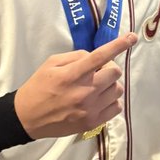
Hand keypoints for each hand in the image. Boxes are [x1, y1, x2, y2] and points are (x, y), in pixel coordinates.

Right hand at [14, 34, 136, 138]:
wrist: (27, 118)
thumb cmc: (38, 87)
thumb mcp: (51, 64)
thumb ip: (75, 57)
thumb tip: (96, 56)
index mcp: (73, 74)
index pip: (100, 56)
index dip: (119, 45)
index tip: (132, 37)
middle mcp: (85, 91)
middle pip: (115, 72)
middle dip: (109, 68)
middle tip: (97, 72)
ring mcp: (91, 109)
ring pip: (118, 89)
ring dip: (110, 85)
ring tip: (96, 87)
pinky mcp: (93, 123)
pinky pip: (117, 107)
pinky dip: (112, 101)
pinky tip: (99, 100)